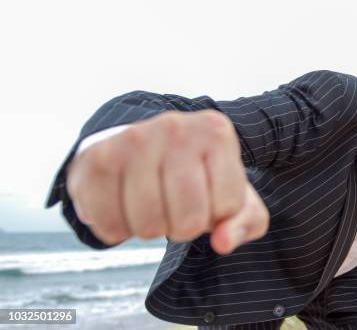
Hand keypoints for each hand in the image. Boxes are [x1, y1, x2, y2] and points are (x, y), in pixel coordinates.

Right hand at [66, 110, 269, 253]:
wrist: (140, 146)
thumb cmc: (194, 176)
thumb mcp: (232, 195)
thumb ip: (245, 222)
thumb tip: (222, 243)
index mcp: (216, 132)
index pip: (228, 206)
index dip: (217, 214)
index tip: (207, 194)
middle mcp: (176, 128)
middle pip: (189, 220)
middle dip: (185, 227)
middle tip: (177, 207)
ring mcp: (134, 140)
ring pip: (149, 225)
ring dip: (151, 230)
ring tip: (153, 205)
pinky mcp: (98, 159)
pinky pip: (110, 226)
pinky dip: (119, 231)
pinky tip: (125, 207)